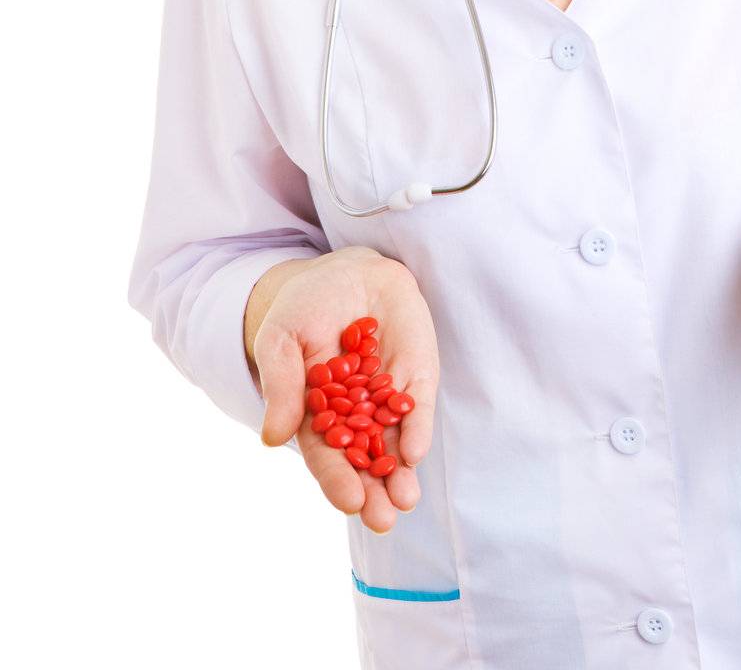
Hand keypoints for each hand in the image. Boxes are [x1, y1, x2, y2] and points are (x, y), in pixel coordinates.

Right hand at [254, 245, 439, 531]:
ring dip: (400, 472)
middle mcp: (356, 413)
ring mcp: (387, 396)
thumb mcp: (282, 338)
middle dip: (374, 490)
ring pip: (395, 442)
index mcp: (318, 412)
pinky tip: (415, 452)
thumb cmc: (307, 306)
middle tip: (382, 519)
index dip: (336, 479)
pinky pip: (417, 406)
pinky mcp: (415, 375)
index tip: (349, 502)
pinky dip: (417, 429)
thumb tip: (273, 437)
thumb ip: (282, 385)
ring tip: (404, 500)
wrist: (348, 270)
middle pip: (364, 459)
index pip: (327, 454)